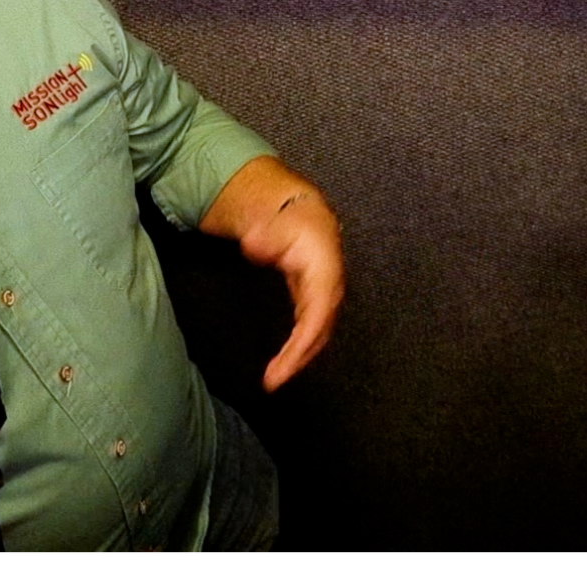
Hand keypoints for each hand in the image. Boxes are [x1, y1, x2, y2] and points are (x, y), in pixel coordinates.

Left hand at [200, 156, 344, 390]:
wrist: (295, 206)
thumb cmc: (282, 214)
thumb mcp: (267, 217)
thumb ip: (262, 233)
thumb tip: (256, 245)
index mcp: (323, 261)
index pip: (319, 308)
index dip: (305, 339)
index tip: (286, 363)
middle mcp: (330, 280)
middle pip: (322, 325)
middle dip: (301, 356)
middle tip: (274, 381)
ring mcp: (325, 289)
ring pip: (319, 329)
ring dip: (300, 355)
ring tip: (276, 378)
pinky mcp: (315, 296)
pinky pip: (311, 326)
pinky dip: (299, 345)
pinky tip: (284, 360)